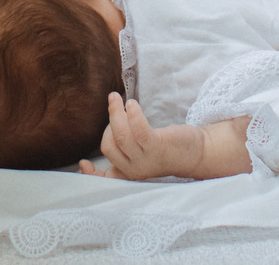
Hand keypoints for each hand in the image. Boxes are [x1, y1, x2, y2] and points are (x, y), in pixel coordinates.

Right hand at [77, 93, 249, 180]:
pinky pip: (137, 129)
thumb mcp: (142, 155)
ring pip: (119, 134)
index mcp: (129, 173)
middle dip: (108, 123)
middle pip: (108, 145)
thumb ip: (124, 149)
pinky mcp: (157, 146)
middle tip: (116, 108)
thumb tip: (108, 130)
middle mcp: (135, 170)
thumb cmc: (166, 149)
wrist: (196, 152)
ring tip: (118, 99)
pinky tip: (132, 104)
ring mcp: (145, 159)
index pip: (105, 179)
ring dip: (116, 112)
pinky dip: (131, 113)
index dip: (91, 173)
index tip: (83, 162)